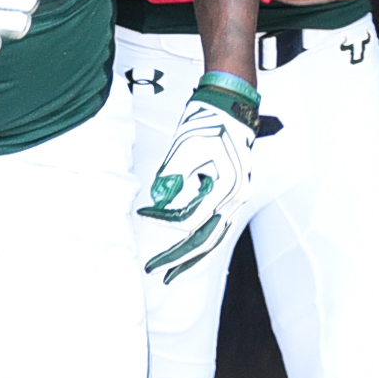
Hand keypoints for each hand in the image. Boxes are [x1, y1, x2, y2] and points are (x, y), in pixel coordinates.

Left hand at [136, 75, 262, 282]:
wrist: (230, 107)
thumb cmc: (210, 122)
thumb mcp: (184, 148)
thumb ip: (172, 177)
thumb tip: (159, 200)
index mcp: (226, 188)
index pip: (191, 219)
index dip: (164, 219)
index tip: (144, 213)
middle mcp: (235, 198)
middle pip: (206, 239)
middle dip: (179, 258)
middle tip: (157, 270)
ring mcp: (234, 198)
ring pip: (213, 236)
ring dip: (191, 254)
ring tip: (171, 269)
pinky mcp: (229, 194)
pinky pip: (214, 224)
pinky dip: (199, 236)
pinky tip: (186, 247)